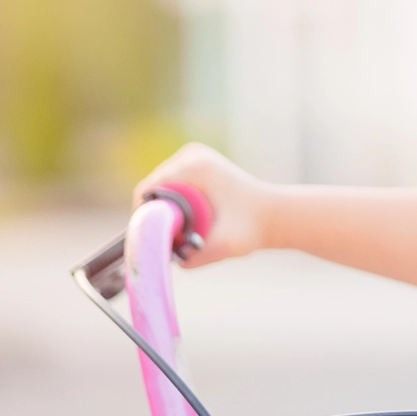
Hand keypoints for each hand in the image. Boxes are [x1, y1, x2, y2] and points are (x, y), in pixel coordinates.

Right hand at [132, 142, 273, 267]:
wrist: (273, 214)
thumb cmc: (252, 228)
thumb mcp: (226, 245)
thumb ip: (198, 257)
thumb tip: (172, 260)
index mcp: (195, 166)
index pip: (147, 190)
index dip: (143, 217)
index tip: (150, 240)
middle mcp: (191, 154)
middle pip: (151, 189)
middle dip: (154, 215)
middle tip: (167, 240)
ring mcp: (193, 155)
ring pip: (159, 188)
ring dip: (163, 210)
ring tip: (179, 231)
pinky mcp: (196, 162)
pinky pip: (169, 185)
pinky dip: (172, 203)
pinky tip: (184, 220)